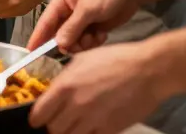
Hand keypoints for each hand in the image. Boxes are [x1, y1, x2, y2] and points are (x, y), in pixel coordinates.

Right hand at [26, 0, 141, 52]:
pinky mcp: (92, 27)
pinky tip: (102, 34)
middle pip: (59, 35)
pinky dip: (93, 41)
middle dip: (70, 42)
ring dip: (84, 43)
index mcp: (61, 1)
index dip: (37, 38)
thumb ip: (71, 28)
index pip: (45, 22)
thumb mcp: (88, 10)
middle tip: (82, 42)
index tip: (30, 53)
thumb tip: (59, 44)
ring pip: (73, 41)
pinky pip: (85, 42)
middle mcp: (67, 11)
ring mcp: (80, 20)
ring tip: (95, 36)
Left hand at [28, 41, 169, 133]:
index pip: (39, 113)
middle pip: (53, 129)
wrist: (148, 70)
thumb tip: (53, 90)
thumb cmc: (117, 59)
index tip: (38, 118)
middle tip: (60, 120)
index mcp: (66, 86)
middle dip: (54, 125)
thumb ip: (65, 77)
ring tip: (76, 124)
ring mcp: (93, 120)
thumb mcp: (83, 59)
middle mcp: (76, 105)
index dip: (37, 117)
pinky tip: (93, 126)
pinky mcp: (110, 130)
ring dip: (70, 131)